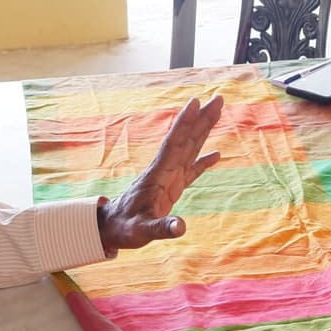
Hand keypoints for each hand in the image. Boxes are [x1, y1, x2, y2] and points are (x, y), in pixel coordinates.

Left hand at [99, 96, 223, 251]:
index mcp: (158, 176)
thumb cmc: (125, 228)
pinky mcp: (172, 187)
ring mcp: (169, 178)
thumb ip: (161, 228)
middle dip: (201, 119)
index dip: (184, 124)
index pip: (174, 144)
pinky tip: (216, 154)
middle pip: (186, 140)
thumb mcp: (142, 231)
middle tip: (217, 99)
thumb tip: (180, 227)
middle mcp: (165, 171)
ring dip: (203, 130)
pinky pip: (191, 169)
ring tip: (216, 113)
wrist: (113, 228)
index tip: (195, 103)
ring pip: (189, 149)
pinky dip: (203, 161)